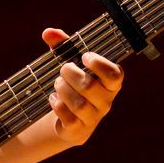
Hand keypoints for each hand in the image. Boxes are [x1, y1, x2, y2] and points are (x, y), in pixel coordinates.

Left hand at [41, 27, 123, 145]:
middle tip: (64, 70)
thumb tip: (48, 32)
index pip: (115, 75)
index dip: (100, 64)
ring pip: (78, 103)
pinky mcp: (79, 129)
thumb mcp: (69, 62)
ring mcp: (93, 117)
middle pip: (90, 86)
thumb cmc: (72, 83)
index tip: (85, 56)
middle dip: (70, 74)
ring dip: (62, 89)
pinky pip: (68, 117)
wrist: (65, 117)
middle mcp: (105, 101)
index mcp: (109, 83)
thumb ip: (62, 45)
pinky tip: (54, 99)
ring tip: (58, 84)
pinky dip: (57, 104)